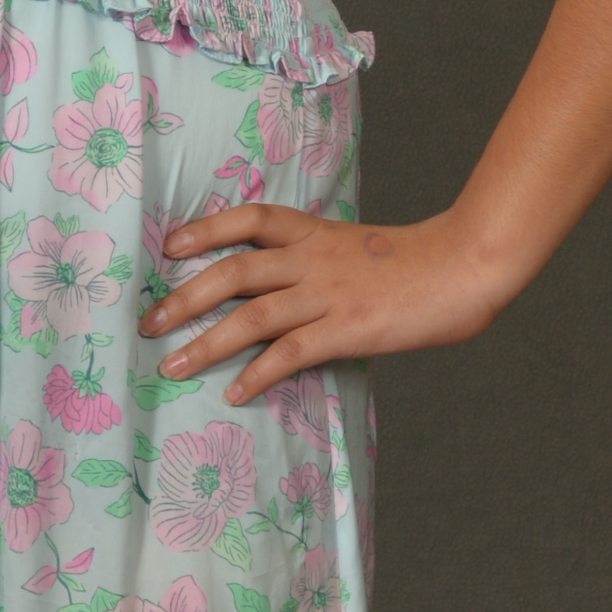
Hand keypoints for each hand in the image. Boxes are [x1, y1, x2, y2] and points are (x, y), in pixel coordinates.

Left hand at [138, 206, 515, 401]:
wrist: (464, 267)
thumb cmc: (412, 264)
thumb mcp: (353, 248)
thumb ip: (313, 261)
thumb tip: (273, 287)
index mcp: (314, 232)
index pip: (251, 218)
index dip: (206, 228)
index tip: (170, 246)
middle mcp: (312, 259)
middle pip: (235, 270)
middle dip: (185, 296)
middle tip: (147, 321)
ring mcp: (328, 295)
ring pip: (253, 316)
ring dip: (206, 342)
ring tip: (171, 365)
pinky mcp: (347, 330)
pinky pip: (290, 354)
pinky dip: (257, 373)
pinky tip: (233, 393)